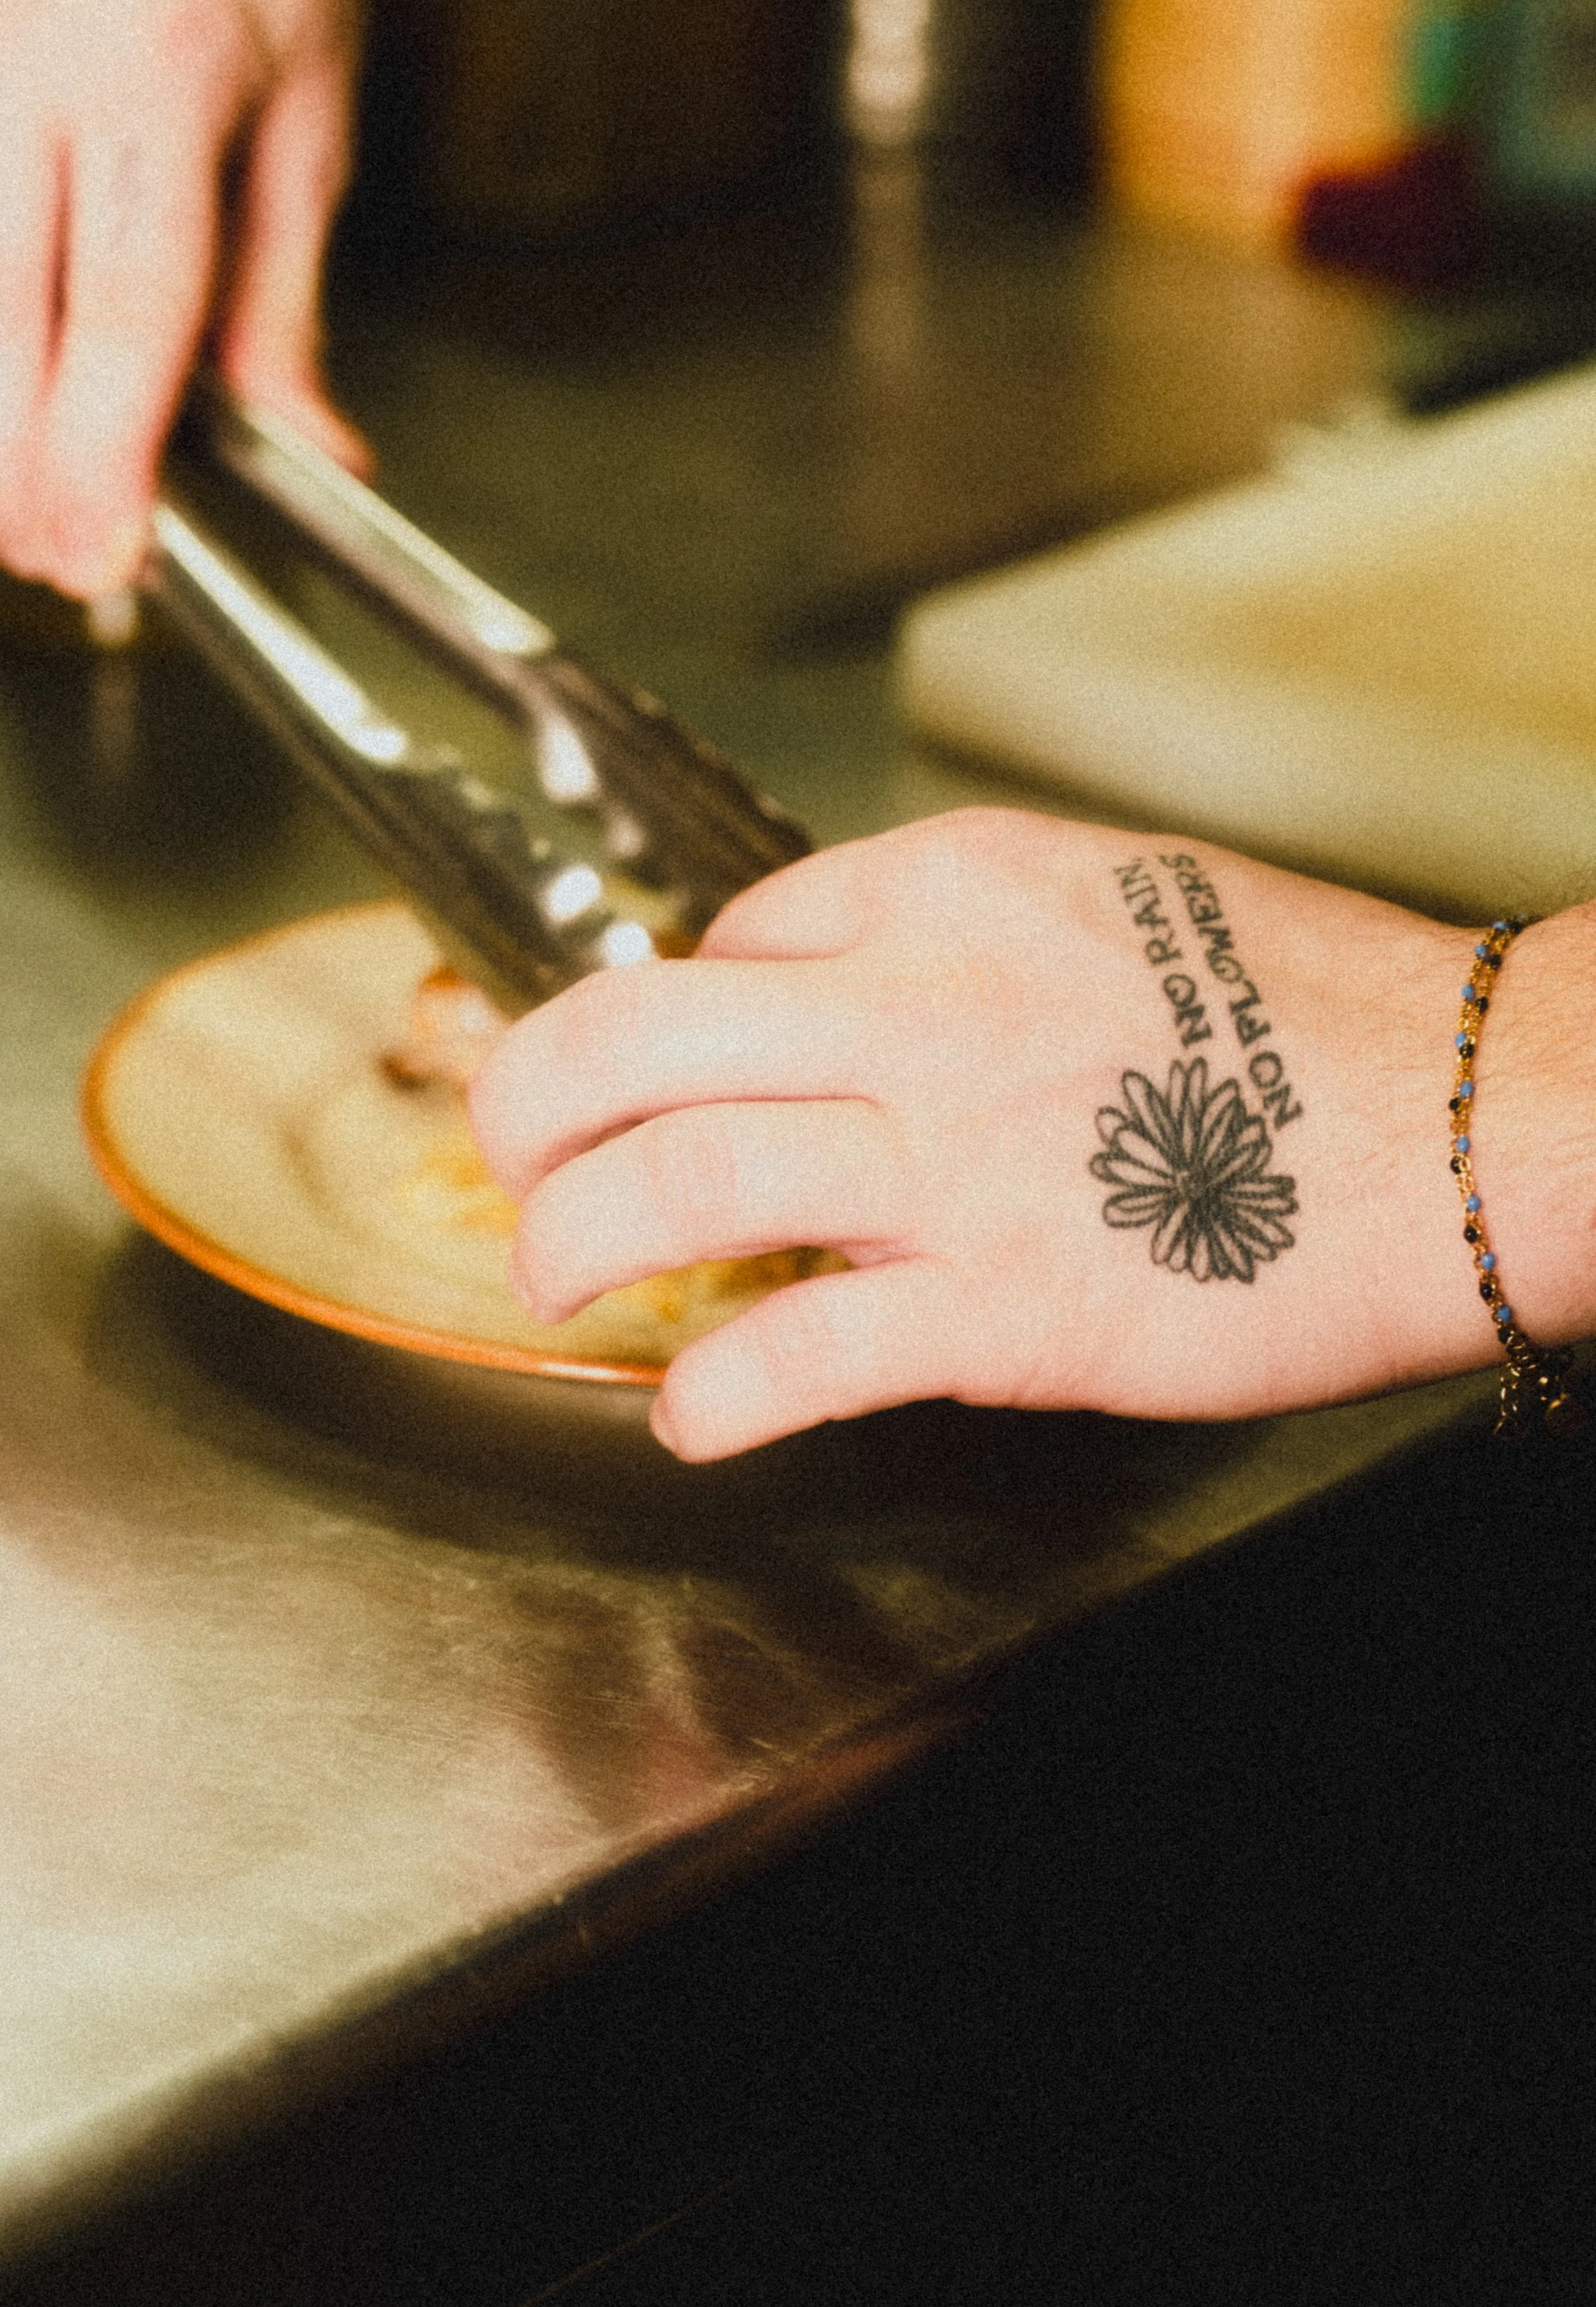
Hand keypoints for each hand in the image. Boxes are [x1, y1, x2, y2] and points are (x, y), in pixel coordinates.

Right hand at [0, 0, 371, 600]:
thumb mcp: (307, 123)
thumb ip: (281, 300)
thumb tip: (309, 450)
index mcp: (153, 82)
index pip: (124, 305)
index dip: (109, 450)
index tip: (112, 550)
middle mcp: (23, 73)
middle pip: (3, 322)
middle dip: (27, 472)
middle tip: (69, 563)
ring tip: (35, 509)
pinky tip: (18, 401)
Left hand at [470, 808, 1595, 1459]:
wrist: (1471, 1121)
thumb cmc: (1316, 1017)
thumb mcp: (1118, 901)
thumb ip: (963, 942)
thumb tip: (827, 1000)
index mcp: (954, 890)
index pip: (727, 939)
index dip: (668, 1019)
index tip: (658, 1077)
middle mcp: (927, 1005)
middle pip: (633, 1033)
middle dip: (529, 1106)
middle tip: (513, 1157)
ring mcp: (958, 1158)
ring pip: (675, 1178)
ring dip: (572, 1242)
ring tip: (556, 1279)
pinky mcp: (1008, 1305)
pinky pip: (801, 1355)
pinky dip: (712, 1396)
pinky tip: (690, 1416)